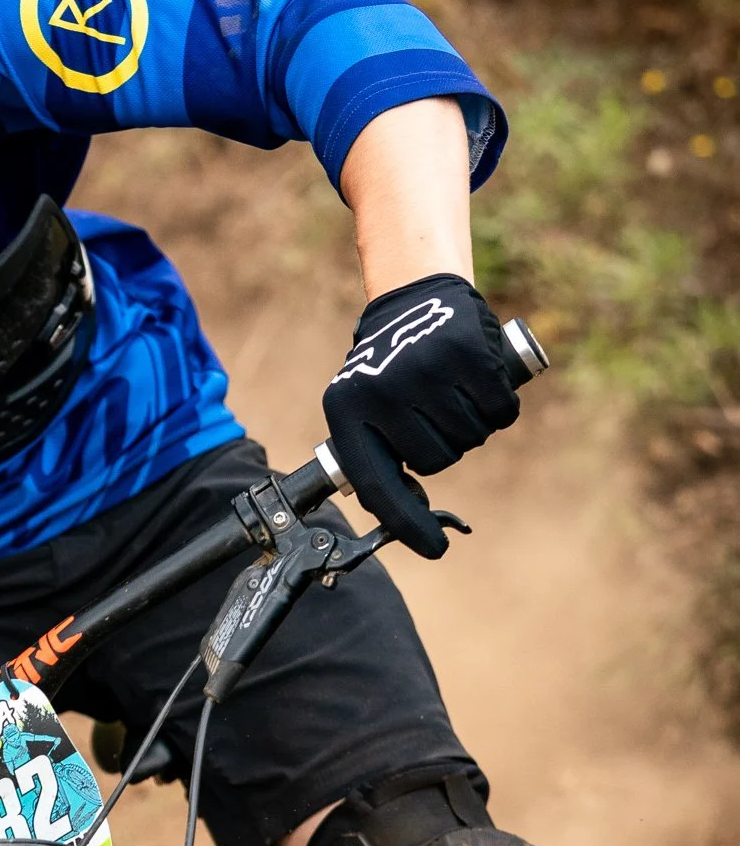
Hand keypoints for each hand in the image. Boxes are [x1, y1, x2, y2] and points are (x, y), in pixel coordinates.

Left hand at [324, 272, 519, 557]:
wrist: (415, 296)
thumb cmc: (390, 366)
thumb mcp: (363, 405)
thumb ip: (375, 455)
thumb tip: (400, 517)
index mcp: (347, 410)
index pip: (376, 484)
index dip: (406, 524)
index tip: (434, 549)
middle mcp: (383, 391)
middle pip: (435, 462)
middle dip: (443, 446)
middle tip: (433, 412)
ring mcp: (426, 371)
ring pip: (468, 438)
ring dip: (470, 424)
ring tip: (451, 391)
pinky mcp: (468, 354)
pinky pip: (499, 414)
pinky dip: (498, 408)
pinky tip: (481, 383)